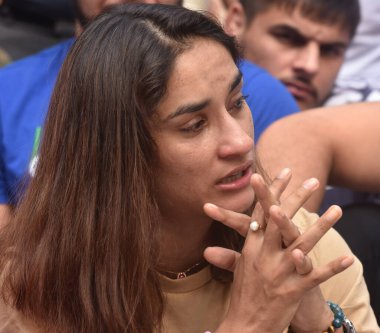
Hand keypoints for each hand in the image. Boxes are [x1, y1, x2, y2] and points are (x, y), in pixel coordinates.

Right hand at [203, 169, 353, 331]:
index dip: (271, 192)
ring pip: (302, 243)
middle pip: (280, 221)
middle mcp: (263, 255)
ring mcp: (278, 272)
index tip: (282, 173)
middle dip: (297, 198)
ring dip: (321, 226)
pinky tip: (349, 258)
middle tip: (312, 180)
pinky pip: (315, 276)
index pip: (261, 213)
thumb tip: (210, 247)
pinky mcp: (292, 290)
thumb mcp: (239, 270)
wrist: (243, 326)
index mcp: (250, 247)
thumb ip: (231, 254)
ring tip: (337, 210)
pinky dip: (332, 267)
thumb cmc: (242, 296)